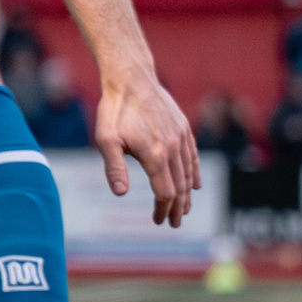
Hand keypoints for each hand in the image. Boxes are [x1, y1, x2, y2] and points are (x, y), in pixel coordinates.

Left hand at [94, 71, 199, 227]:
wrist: (131, 78)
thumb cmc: (114, 110)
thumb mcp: (106, 140)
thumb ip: (114, 168)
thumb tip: (121, 194)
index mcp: (154, 155)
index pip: (165, 193)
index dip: (163, 210)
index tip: (159, 221)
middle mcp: (172, 148)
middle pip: (180, 187)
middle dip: (177, 208)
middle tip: (173, 223)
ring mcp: (180, 137)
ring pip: (189, 173)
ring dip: (187, 195)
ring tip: (183, 210)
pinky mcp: (183, 127)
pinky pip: (193, 156)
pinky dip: (195, 173)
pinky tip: (195, 185)